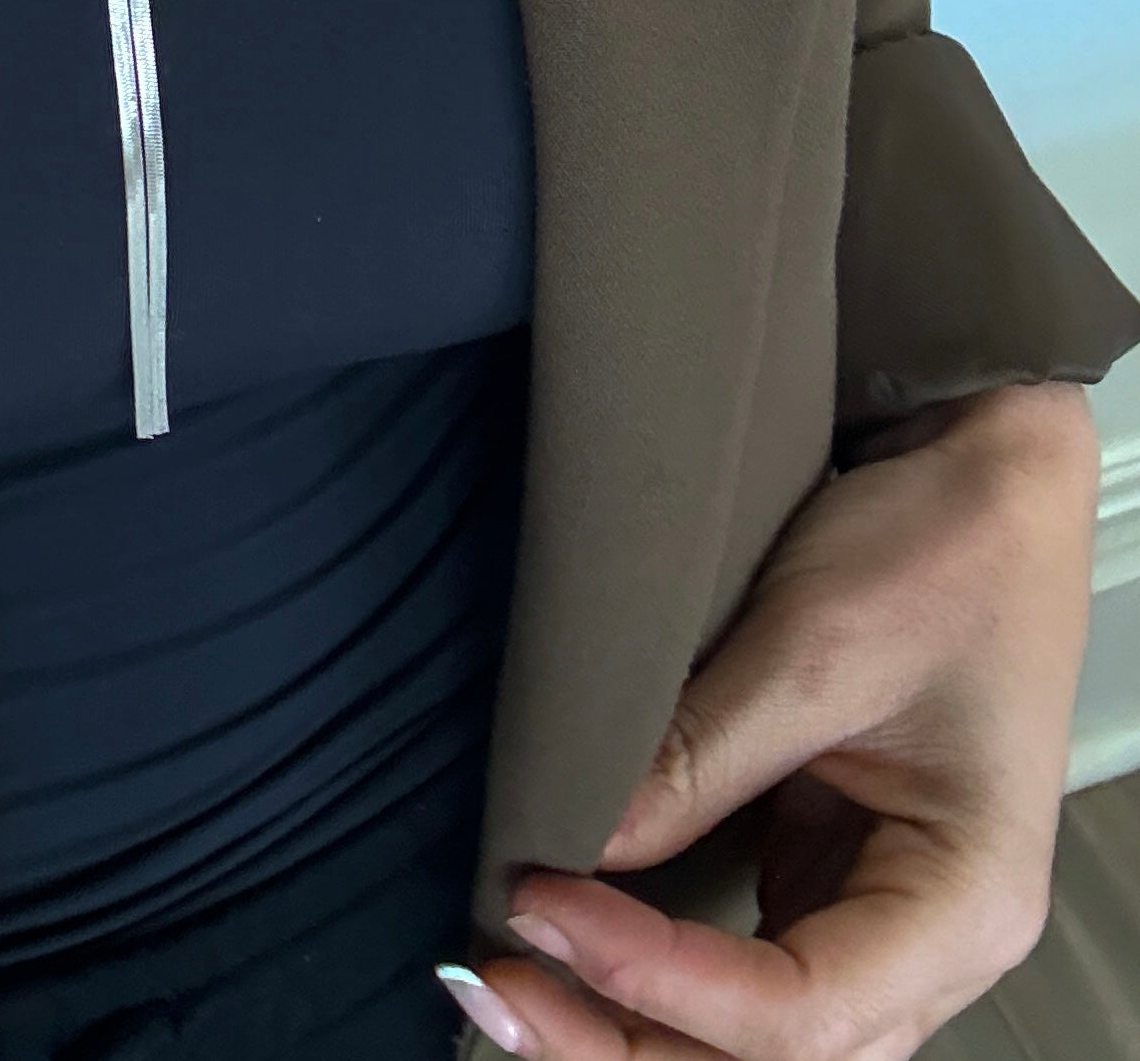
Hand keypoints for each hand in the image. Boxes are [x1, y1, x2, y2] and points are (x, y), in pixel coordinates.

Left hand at [460, 379, 1100, 1059]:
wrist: (990, 479)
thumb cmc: (944, 550)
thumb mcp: (812, 647)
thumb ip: (699, 756)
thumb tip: (577, 841)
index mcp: (962, 902)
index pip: (799, 1012)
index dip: (658, 980)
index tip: (542, 903)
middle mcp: (933, 941)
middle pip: (773, 1060)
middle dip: (626, 1043)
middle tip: (491, 985)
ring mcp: (880, 914)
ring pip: (755, 1039)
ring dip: (632, 1026)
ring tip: (511, 984)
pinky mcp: (830, 871)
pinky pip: (744, 969)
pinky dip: (655, 976)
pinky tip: (569, 942)